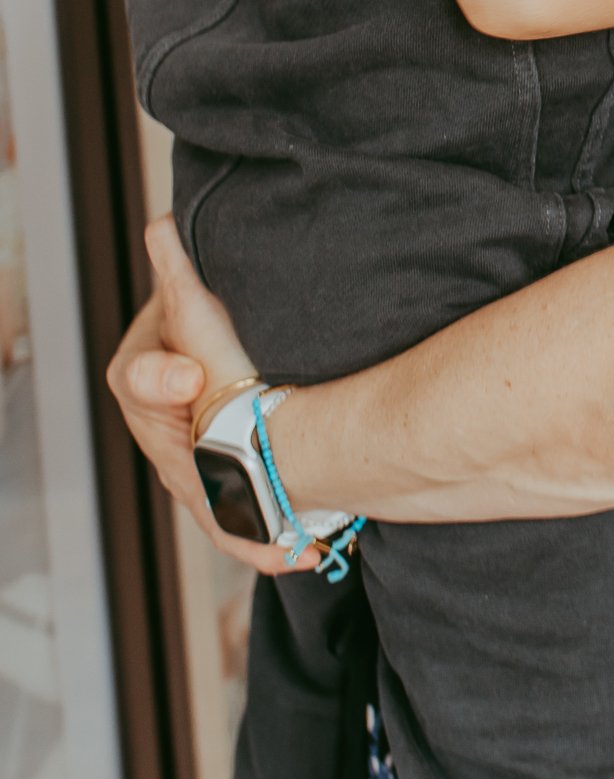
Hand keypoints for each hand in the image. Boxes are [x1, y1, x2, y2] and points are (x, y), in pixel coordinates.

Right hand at [104, 221, 311, 574]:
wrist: (226, 364)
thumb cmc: (198, 332)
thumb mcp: (188, 303)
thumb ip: (176, 273)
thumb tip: (162, 226)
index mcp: (145, 378)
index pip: (143, 379)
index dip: (165, 378)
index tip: (190, 375)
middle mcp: (166, 431)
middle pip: (188, 471)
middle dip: (225, 498)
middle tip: (264, 512)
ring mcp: (193, 468)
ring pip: (217, 507)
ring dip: (252, 533)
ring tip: (289, 549)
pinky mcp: (226, 491)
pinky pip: (241, 521)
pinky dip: (268, 540)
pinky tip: (305, 552)